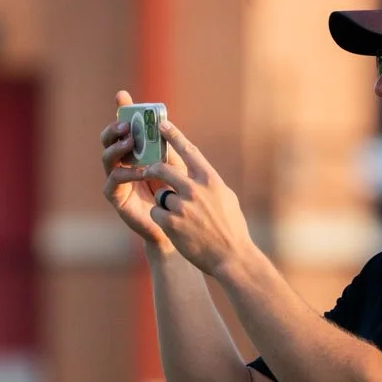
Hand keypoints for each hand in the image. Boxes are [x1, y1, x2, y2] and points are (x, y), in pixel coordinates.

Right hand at [100, 88, 174, 253]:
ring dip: (118, 147)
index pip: (124, 127)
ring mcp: (116, 180)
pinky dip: (128, 173)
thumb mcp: (174, 164)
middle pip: (108, 140)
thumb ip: (167, 146)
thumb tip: (165, 122)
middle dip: (115, 129)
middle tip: (126, 124)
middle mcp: (120, 163)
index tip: (122, 95)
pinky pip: (115, 181)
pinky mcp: (116, 197)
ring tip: (130, 141)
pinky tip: (140, 169)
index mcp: (133, 152)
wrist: (176, 225)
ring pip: (107, 158)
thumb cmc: (176, 193)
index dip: (121, 111)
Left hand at [141, 119, 256, 276]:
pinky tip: (177, 229)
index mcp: (210, 179)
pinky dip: (162, 219)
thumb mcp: (226, 198)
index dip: (173, 135)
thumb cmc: (232, 228)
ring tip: (181, 218)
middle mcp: (195, 189)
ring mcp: (182, 206)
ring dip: (165, 204)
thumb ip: (209, 183)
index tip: (161, 124)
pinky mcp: (171, 223)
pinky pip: (157, 212)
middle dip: (153, 169)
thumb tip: (198, 172)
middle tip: (149, 171)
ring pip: (160, 194)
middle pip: (163, 168)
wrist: (232, 257)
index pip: (188, 151)